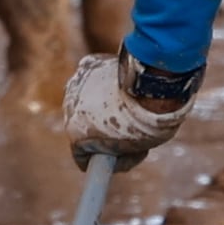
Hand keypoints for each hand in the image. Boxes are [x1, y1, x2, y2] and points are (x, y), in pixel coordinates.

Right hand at [60, 50, 191, 165]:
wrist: (154, 85)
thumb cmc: (148, 122)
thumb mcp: (135, 149)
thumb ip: (119, 152)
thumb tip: (115, 154)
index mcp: (76, 134)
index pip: (82, 155)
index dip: (99, 159)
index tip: (112, 158)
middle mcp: (69, 109)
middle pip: (83, 126)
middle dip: (101, 130)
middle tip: (128, 130)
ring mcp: (76, 85)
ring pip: (86, 102)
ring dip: (101, 105)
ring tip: (128, 105)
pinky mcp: (87, 65)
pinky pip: (92, 79)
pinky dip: (103, 84)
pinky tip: (121, 86)